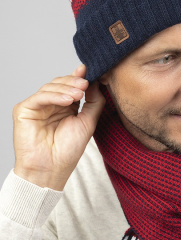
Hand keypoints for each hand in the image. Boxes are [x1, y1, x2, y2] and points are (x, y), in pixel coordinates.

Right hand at [13, 64, 104, 190]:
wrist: (52, 169)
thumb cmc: (68, 150)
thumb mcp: (88, 122)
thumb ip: (93, 101)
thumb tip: (96, 82)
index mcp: (64, 107)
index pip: (70, 87)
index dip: (78, 77)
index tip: (88, 70)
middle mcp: (50, 105)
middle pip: (60, 84)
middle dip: (73, 82)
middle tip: (85, 83)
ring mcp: (37, 106)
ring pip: (50, 87)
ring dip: (66, 88)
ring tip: (79, 94)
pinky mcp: (24, 110)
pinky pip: (40, 97)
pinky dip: (54, 96)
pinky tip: (67, 100)